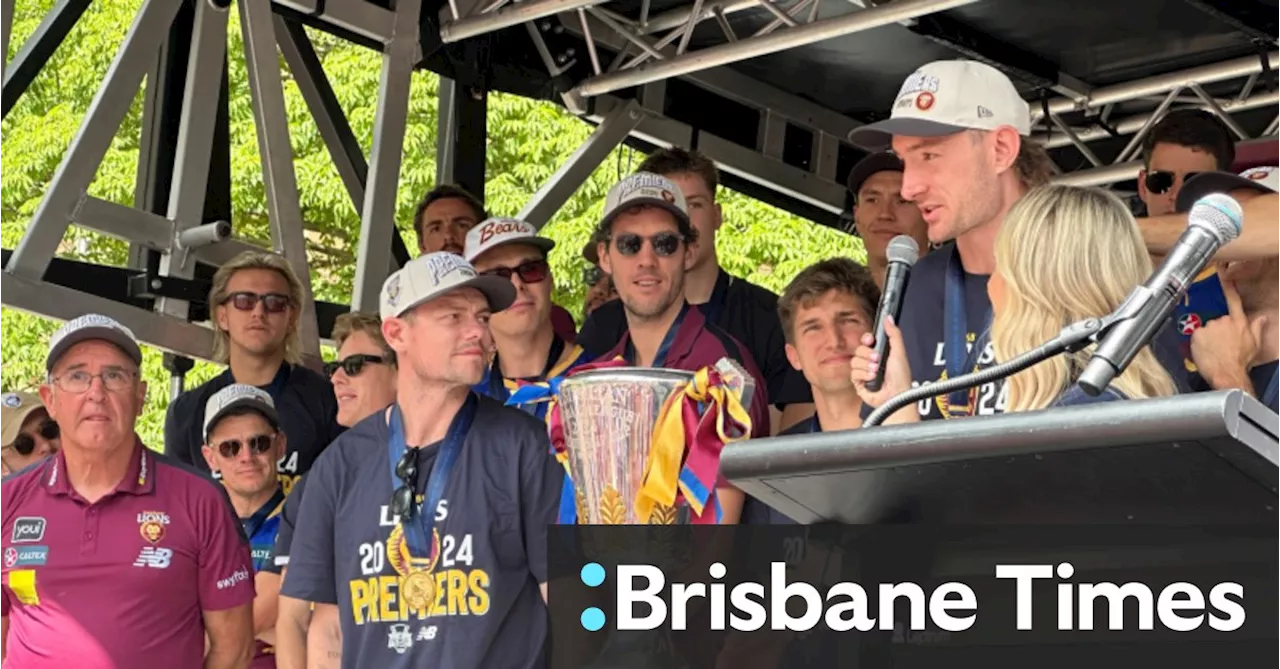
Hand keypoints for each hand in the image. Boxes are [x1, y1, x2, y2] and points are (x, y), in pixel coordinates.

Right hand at [850, 314, 913, 408]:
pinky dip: (863, 375)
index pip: (866, 341)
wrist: (896, 396)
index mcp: (880, 353)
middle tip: (877, 359)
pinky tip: (872, 379)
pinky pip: (853, 373)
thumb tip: (889, 318)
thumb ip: (894, 334)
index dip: (866, 339)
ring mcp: (864, 373)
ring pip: (854, 361)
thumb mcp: (899, 352)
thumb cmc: (901, 378)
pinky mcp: (858, 383)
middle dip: (868, 354)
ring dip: (866, 366)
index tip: (870, 341)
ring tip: (876, 372)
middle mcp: (871, 362)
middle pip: (859, 349)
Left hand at [1189, 276, 1264, 392]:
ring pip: (1206, 328)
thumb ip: (1258, 327)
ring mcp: (1210, 326)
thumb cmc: (1241, 361)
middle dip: (1217, 329)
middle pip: (1217, 319)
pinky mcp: (1197, 334)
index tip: (1223, 274)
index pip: (1233, 300)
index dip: (1228, 286)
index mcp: (1239, 322)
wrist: (1228, 373)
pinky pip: (1196, 334)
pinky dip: (1198, 341)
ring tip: (1212, 349)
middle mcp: (1224, 321)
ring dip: (1207, 336)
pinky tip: (1204, 350)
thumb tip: (1264, 317)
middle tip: (1219, 344)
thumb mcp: (1254, 343)